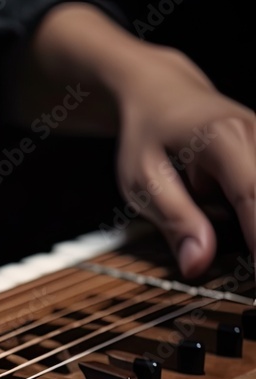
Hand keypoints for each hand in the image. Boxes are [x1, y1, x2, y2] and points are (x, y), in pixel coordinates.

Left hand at [20, 3, 254, 277]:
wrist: (160, 95)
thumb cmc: (147, 138)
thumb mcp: (143, 181)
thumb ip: (174, 221)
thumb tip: (198, 265)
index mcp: (223, 137)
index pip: (253, 195)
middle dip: (255, 237)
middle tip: (244, 272)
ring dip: (249, 227)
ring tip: (197, 210)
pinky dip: (250, 216)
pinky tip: (235, 227)